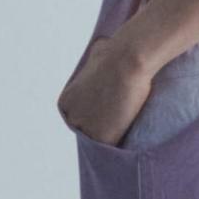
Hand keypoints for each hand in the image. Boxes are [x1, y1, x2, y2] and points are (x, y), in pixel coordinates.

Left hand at [58, 33, 155, 147]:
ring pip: (100, 141)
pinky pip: (113, 147)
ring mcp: (85, 129)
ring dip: (112, 138)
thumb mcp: (96, 54)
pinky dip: (123, 144)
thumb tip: (102, 51)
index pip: (81, 118)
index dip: (96, 117)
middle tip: (121, 126)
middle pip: (88, 132)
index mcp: (66, 102)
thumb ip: (95, 62)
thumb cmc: (115, 52)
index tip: (110, 114)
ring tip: (128, 135)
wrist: (125, 61)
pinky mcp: (101, 138)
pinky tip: (133, 138)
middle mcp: (71, 118)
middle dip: (102, 129)